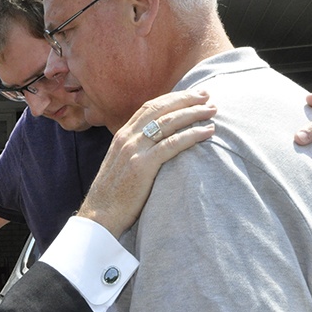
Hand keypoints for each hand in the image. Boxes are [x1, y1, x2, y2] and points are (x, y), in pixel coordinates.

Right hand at [78, 90, 216, 237]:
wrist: (99, 216)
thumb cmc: (112, 196)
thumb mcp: (120, 165)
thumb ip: (134, 151)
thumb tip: (155, 146)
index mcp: (121, 136)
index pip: (149, 107)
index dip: (172, 98)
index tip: (191, 95)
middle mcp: (126, 137)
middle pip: (160, 108)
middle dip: (186, 99)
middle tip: (207, 95)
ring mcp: (133, 150)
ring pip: (168, 122)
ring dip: (193, 113)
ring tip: (212, 110)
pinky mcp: (142, 165)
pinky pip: (172, 144)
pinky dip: (192, 134)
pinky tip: (208, 131)